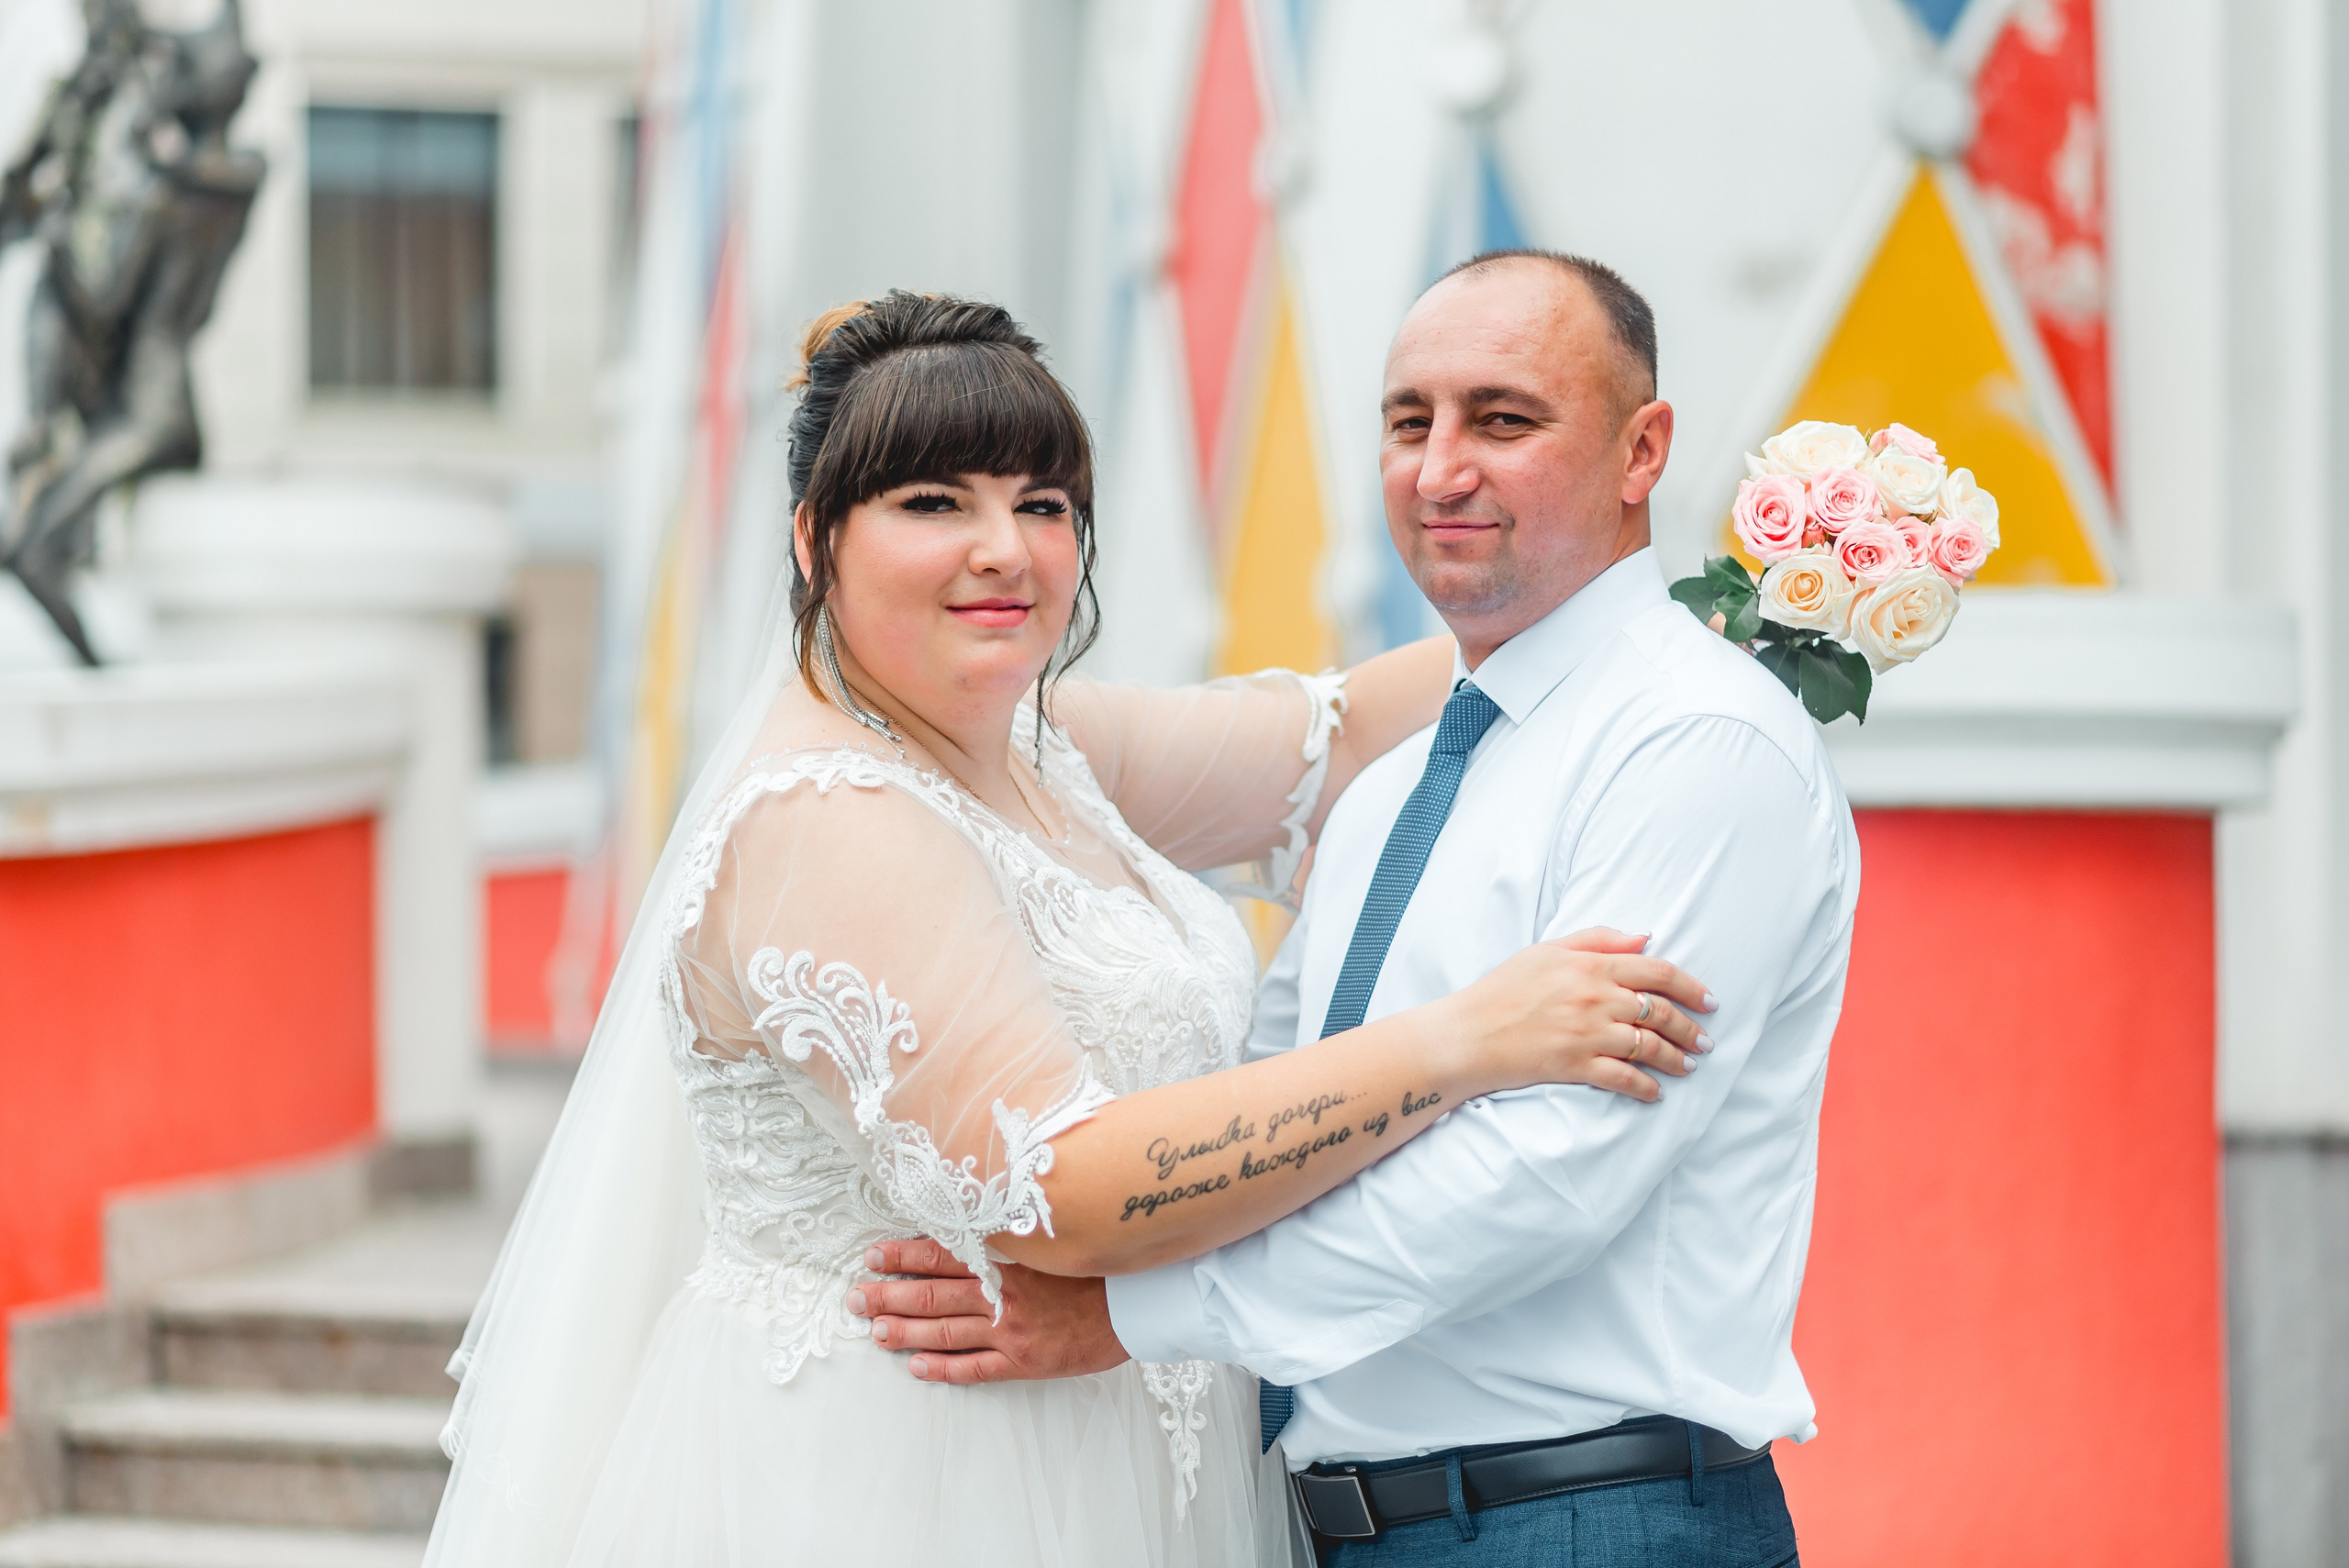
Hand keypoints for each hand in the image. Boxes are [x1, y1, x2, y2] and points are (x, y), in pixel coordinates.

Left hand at [847, 1238, 1130, 1384]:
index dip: (903, 1255)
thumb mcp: (1052, 1237)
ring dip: (905, 1333)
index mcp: (1007, 1258)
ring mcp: (1011, 1330)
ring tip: (875, 1332)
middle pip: (932, 1294)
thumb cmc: (1098, 1265)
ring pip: (944, 1332)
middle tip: (856, 1299)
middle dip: (888, 1297)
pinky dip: (944, 1369)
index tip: (874, 1256)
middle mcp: (1002, 1293)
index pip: (941, 1252)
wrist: (1139, 1302)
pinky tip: (918, 1368)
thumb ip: (1011, 1234)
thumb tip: (971, 1222)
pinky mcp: (1025, 1361)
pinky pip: (976, 1369)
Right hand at [1453, 928, 1715, 1102]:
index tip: (1708, 1001)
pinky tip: (1656, 1093)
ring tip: (1688, 1066)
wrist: (1468, 1034)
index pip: (1658, 973)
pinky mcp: (1577, 1066)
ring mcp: (1588, 1034)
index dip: (1691, 987)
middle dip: (1691, 1029)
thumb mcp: (1547, 950)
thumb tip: (1644, 937)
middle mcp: (1596, 998)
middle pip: (1661, 1012)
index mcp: (1592, 966)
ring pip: (1650, 1047)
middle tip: (1705, 1041)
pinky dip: (1646, 1088)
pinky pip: (1624, 1079)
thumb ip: (1598, 939)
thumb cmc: (1504, 988)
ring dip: (1675, 1058)